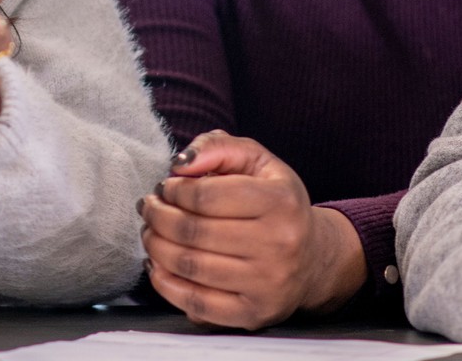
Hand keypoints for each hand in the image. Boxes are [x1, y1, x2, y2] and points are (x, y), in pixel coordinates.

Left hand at [141, 130, 365, 328]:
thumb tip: (180, 164)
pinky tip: (158, 266)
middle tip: (148, 208)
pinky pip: (197, 304)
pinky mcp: (255, 314)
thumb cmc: (276, 203)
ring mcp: (268, 284)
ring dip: (156, 247)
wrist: (313, 258)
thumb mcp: (256, 161)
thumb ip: (217, 147)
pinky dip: (166, 284)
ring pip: (190, 266)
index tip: (165, 188)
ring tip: (151, 232)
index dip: (173, 190)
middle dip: (157, 217)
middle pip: (193, 232)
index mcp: (280, 201)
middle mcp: (279, 244)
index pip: (205, 196)